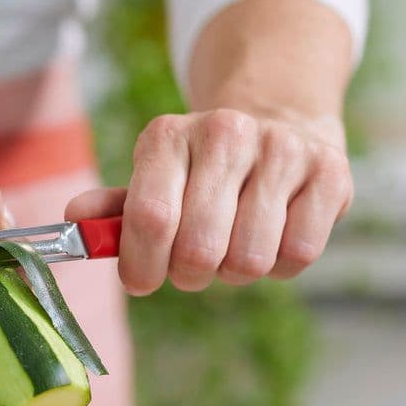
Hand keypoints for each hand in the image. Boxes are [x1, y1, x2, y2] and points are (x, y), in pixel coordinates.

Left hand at [66, 110, 353, 294]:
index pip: (149, 219)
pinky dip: (277, 266)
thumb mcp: (150, 181)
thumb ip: (112, 211)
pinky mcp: (330, 173)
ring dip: (234, 272)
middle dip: (188, 275)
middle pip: (198, 249)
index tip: (142, 281)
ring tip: (231, 247)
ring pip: (248, 259)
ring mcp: (282, 149)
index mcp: (167, 136)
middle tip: (191, 265)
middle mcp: (225, 132)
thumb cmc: (198, 173)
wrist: (279, 123)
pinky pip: (296, 256)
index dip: (142, 266)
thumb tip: (75, 219)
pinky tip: (270, 238)